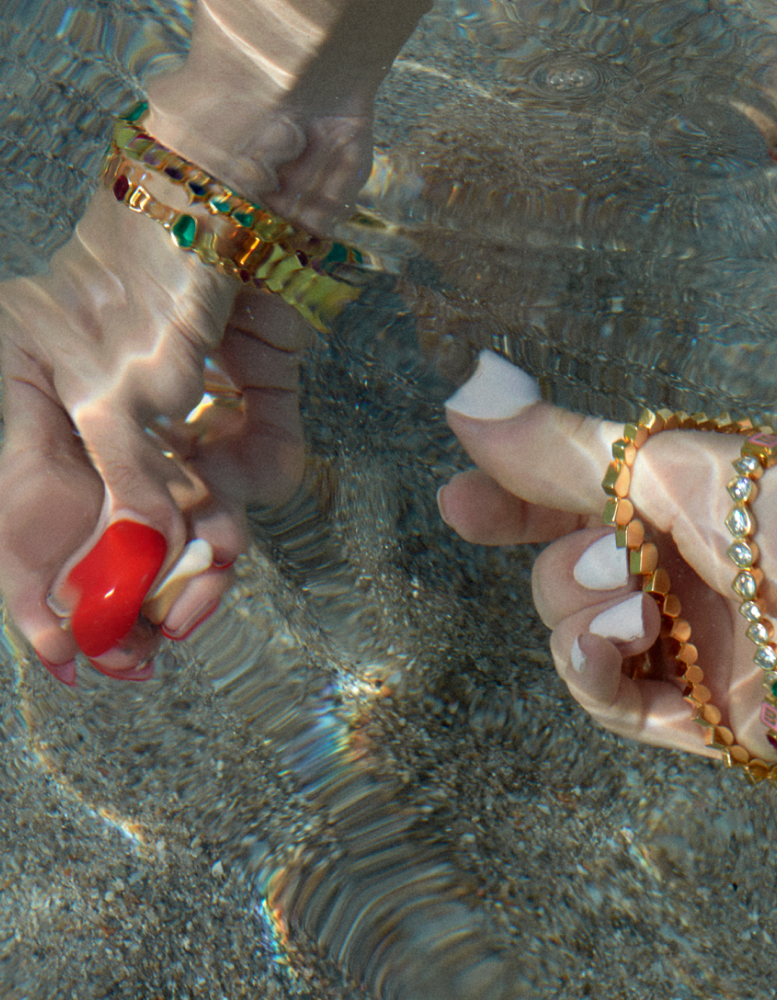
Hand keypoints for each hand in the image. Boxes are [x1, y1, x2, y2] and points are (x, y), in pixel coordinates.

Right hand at [0, 0, 431, 682]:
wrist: (268, 138)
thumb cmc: (167, 233)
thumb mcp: (123, 367)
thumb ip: (127, 464)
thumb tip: (138, 555)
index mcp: (37, 371)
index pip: (32, 498)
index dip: (45, 580)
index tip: (71, 653)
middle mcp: (105, 378)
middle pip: (117, 503)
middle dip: (139, 577)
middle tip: (162, 641)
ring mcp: (182, 372)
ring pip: (192, 481)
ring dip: (209, 533)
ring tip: (218, 578)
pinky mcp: (252, 363)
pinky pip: (254, 436)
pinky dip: (261, 462)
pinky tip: (259, 486)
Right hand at [438, 353, 776, 767]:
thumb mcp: (673, 467)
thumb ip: (559, 447)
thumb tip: (464, 387)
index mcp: (673, 505)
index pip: (565, 506)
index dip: (507, 505)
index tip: (455, 502)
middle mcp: (674, 572)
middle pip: (561, 578)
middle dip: (562, 567)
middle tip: (610, 558)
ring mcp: (685, 643)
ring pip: (576, 640)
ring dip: (578, 620)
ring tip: (632, 604)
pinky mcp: (701, 714)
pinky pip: (611, 702)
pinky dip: (593, 673)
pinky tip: (614, 645)